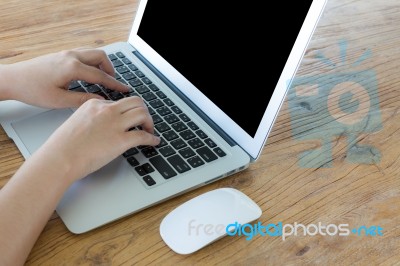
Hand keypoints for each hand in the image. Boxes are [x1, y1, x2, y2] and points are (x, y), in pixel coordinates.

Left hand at [0, 49, 128, 107]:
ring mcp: (66, 53)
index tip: (125, 89)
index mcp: (72, 68)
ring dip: (101, 64)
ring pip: (93, 52)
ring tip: (104, 79)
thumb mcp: (59, 101)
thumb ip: (83, 99)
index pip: (101, 75)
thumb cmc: (33, 90)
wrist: (13, 79)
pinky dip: (92, 62)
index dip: (115, 84)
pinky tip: (90, 74)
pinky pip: (84, 54)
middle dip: (110, 69)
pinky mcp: (62, 54)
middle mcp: (71, 56)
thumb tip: (100, 100)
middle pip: (100, 56)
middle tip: (114, 83)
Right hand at [38, 96, 159, 181]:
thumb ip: (92, 119)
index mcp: (94, 104)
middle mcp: (106, 110)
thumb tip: (104, 126)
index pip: (118, 102)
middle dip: (143, 111)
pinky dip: (152, 138)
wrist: (59, 158)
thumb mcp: (76, 122)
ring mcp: (115, 124)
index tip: (129, 118)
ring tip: (149, 130)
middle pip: (136, 102)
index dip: (126, 111)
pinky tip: (153, 141)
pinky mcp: (121, 140)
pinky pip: (143, 135)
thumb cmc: (63, 146)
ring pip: (143, 114)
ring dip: (149, 122)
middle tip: (144, 122)